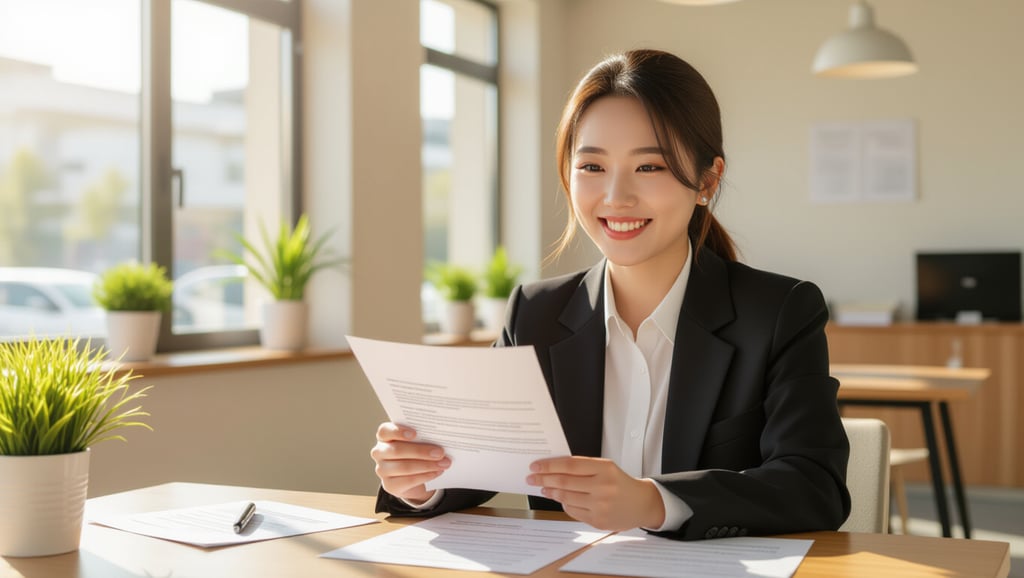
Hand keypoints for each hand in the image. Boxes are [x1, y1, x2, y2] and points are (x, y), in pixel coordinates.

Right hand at [370, 422, 449, 503]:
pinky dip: (425, 476)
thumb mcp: (418, 441)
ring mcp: (382, 470)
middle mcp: (379, 452)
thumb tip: (441, 437)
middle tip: (440, 452)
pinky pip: (408, 480)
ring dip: (427, 465)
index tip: (415, 433)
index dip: (398, 431)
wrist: (413, 476)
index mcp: (384, 436)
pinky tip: (437, 472)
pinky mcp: (389, 485)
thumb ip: (423, 437)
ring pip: (404, 467)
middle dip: (421, 451)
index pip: (384, 431)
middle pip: (397, 450)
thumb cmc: (416, 452)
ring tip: (443, 463)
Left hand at [526, 456, 664, 530]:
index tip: (535, 466)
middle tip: (531, 478)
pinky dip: (563, 504)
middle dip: (544, 479)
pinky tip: (560, 499)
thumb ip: (582, 467)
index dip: (549, 465)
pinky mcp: (598, 520)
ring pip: (566, 498)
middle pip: (564, 482)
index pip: (569, 465)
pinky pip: (573, 511)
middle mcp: (603, 486)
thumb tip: (552, 469)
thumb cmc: (620, 483)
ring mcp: (601, 505)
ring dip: (551, 492)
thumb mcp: (606, 468)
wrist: (642, 503)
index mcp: (605, 468)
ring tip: (544, 488)